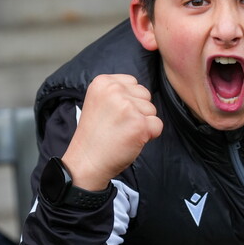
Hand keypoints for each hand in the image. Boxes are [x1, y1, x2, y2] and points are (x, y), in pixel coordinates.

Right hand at [62, 74, 162, 189]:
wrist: (86, 162)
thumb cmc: (95, 136)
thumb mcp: (98, 102)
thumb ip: (118, 92)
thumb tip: (141, 92)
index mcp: (102, 82)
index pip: (133, 83)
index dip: (128, 101)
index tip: (113, 115)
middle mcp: (114, 90)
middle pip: (145, 95)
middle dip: (137, 111)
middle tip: (118, 126)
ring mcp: (127, 107)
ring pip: (152, 110)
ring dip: (142, 123)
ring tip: (122, 133)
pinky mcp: (139, 124)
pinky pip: (157, 125)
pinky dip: (149, 135)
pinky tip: (130, 140)